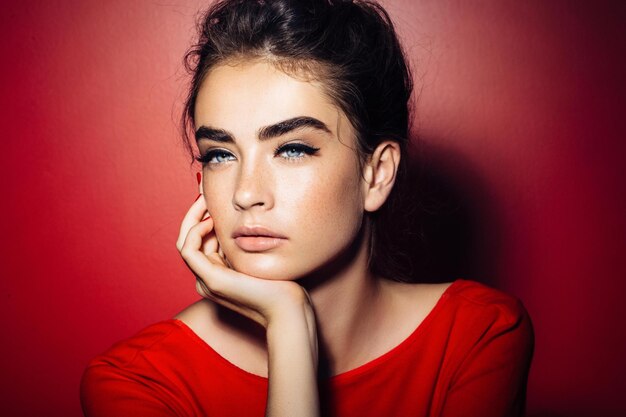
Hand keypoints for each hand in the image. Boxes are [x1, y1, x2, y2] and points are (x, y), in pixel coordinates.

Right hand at [176, 196, 314, 330]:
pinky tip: (210, 220)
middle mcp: (206, 279)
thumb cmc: (280, 282)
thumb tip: (237, 216)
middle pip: (188, 239)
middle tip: (203, 192)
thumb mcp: (256, 255)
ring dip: (193, 218)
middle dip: (194, 213)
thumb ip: (242, 242)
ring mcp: (206, 281)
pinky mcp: (211, 280)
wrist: (287, 308)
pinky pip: (188, 250)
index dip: (202, 217)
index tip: (210, 196)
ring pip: (185, 243)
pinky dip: (195, 232)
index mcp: (216, 274)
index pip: (199, 241)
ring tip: (206, 201)